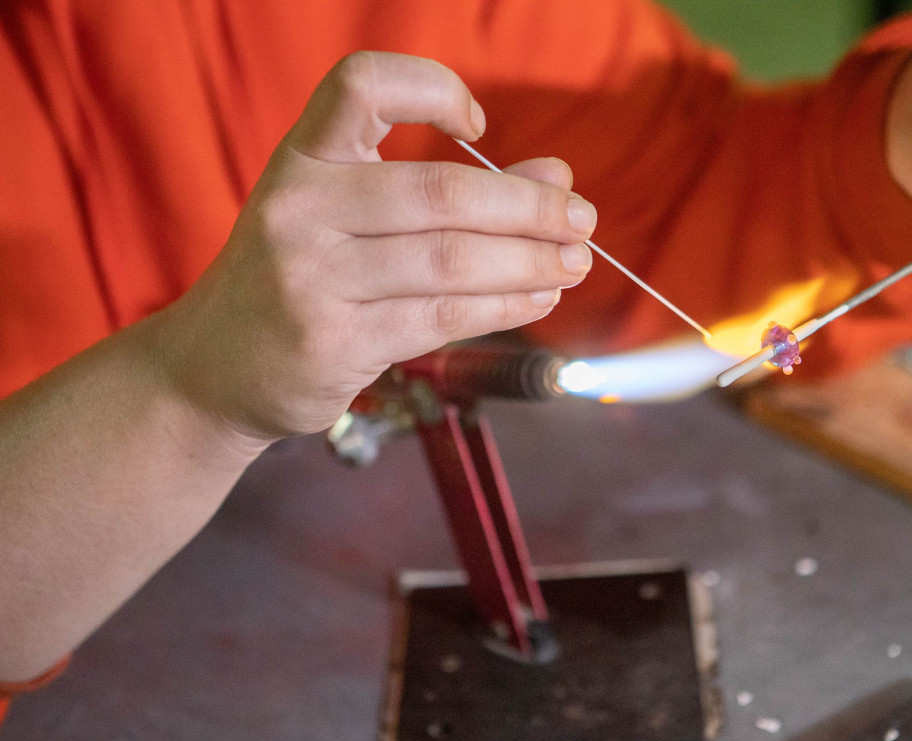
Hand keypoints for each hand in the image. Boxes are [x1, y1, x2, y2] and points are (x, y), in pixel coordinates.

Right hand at [157, 52, 595, 440]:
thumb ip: (446, 192)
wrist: (212, 367)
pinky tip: (537, 299)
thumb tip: (557, 176)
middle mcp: (298, 208)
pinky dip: (504, 307)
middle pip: (440, 193)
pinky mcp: (332, 342)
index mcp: (301, 158)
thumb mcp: (350, 218)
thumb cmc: (299, 278)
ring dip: (529, 262)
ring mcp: (310, 277)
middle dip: (529, 208)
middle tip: (583, 219)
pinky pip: (442, 318)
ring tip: (574, 264)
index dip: (431, 89)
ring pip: (451, 261)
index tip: (479, 125)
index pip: (363, 85)